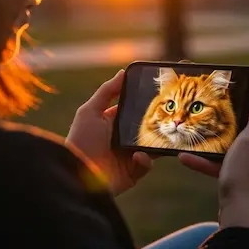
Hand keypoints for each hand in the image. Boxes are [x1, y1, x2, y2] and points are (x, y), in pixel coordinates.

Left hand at [66, 69, 153, 195]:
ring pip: (151, 145)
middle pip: (146, 126)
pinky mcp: (132, 172)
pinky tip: (137, 156)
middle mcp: (122, 137)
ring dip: (157, 141)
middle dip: (158, 122)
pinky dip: (144, 160)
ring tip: (163, 135)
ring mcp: (128, 155)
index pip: (133, 109)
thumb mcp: (90, 111)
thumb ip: (106, 91)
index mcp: (112, 121)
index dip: (145, 103)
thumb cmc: (80, 140)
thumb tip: (122, 72)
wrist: (77, 176)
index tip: (162, 95)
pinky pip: (146, 164)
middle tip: (171, 116)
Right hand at [179, 91, 248, 235]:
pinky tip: (188, 159)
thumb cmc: (246, 176)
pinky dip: (212, 160)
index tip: (236, 91)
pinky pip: (230, 162)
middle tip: (213, 110)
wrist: (242, 219)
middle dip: (234, 117)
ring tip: (196, 134)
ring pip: (239, 144)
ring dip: (218, 140)